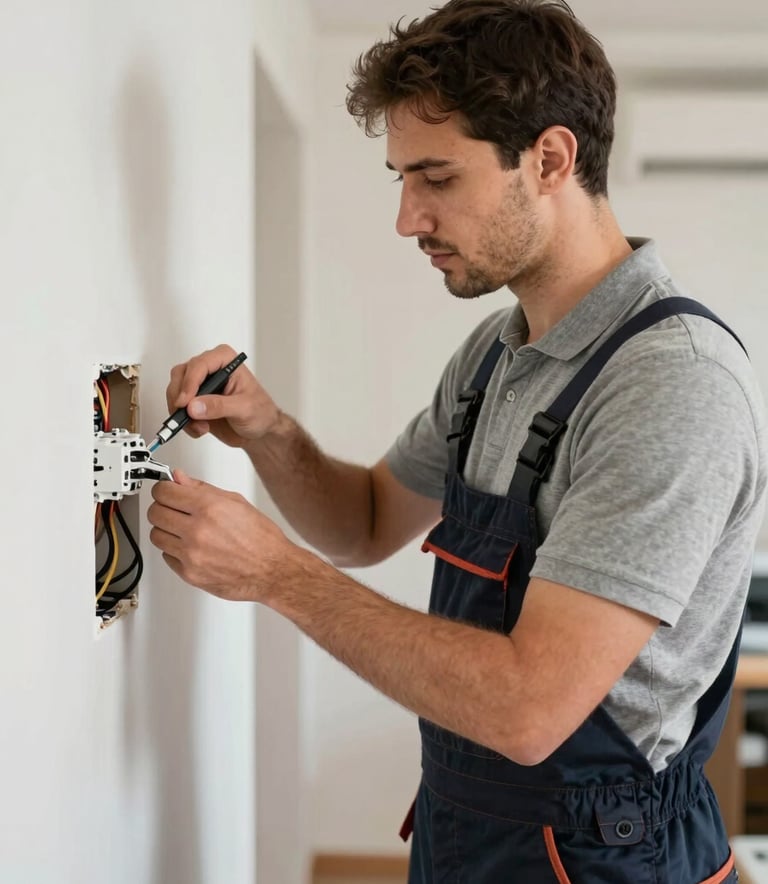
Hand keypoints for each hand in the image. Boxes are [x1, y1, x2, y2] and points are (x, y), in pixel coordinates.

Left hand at [147, 469, 292, 600]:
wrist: (273, 571)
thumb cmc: (262, 539)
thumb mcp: (237, 503)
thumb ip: (203, 489)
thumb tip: (180, 479)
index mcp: (210, 508)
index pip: (164, 492)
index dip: (163, 488)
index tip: (166, 490)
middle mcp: (198, 531)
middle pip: (155, 513)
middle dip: (162, 507)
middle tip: (172, 508)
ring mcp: (192, 554)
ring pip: (156, 535)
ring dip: (166, 530)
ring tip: (182, 529)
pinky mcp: (190, 574)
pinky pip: (166, 556)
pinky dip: (174, 550)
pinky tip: (190, 547)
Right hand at [166, 344, 280, 447]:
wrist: (260, 430)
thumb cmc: (260, 412)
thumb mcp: (245, 408)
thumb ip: (220, 406)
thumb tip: (194, 406)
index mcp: (225, 360)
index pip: (200, 364)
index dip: (189, 382)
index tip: (186, 402)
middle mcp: (210, 369)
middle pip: (181, 374)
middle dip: (180, 397)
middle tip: (187, 415)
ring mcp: (200, 385)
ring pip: (175, 391)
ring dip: (181, 412)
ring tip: (200, 427)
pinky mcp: (194, 402)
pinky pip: (178, 408)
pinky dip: (184, 421)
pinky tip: (199, 429)